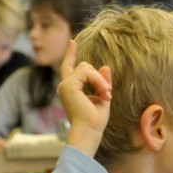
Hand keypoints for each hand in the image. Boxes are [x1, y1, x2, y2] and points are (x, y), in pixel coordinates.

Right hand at [56, 40, 111, 156]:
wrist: (88, 131)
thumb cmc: (95, 120)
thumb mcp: (102, 96)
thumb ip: (102, 82)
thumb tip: (104, 66)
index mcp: (70, 89)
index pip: (69, 67)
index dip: (70, 54)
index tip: (72, 41)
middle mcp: (65, 86)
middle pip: (85, 66)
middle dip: (99, 78)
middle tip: (108, 94)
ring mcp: (65, 85)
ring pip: (86, 67)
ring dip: (100, 80)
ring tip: (106, 95)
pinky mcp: (68, 85)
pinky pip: (87, 72)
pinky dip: (98, 81)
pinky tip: (103, 92)